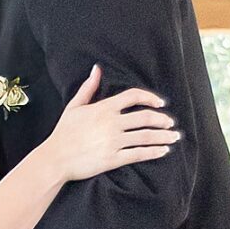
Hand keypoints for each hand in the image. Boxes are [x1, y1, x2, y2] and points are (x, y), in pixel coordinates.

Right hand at [44, 65, 180, 181]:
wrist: (55, 158)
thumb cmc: (64, 132)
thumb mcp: (74, 106)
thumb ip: (89, 87)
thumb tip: (97, 69)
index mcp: (103, 108)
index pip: (133, 96)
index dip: (150, 97)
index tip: (161, 103)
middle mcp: (111, 123)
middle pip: (145, 118)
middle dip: (162, 120)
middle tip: (171, 123)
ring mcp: (113, 142)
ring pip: (145, 137)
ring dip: (163, 137)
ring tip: (174, 138)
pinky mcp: (112, 159)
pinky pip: (138, 154)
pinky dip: (153, 152)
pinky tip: (163, 151)